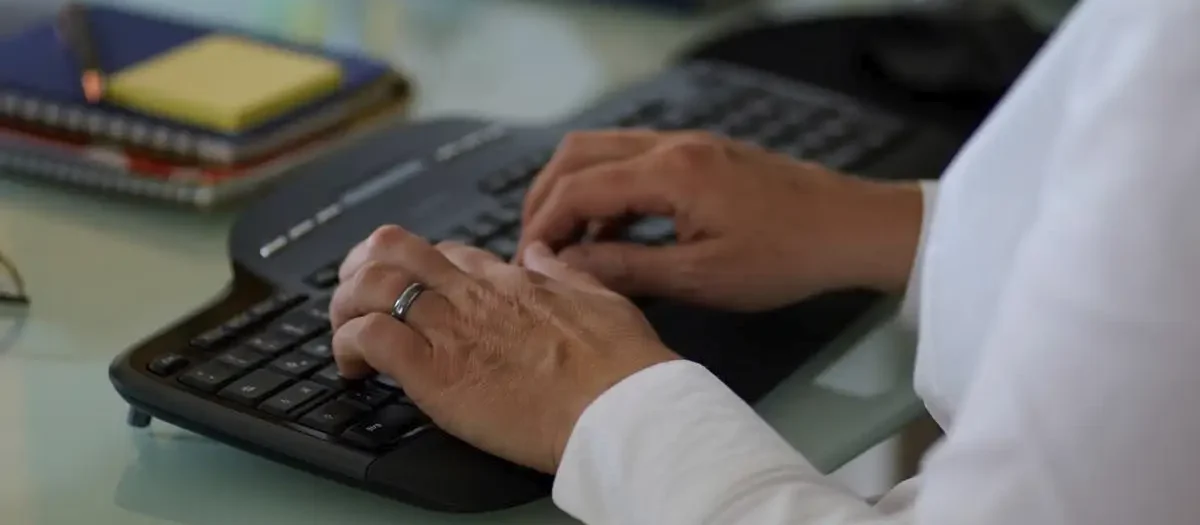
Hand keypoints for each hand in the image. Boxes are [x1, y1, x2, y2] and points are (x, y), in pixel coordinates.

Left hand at [331, 225, 678, 473]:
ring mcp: (451, 328)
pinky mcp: (434, 371)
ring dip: (345, 307)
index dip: (419, 270)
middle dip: (361, 269)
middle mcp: (473, 295)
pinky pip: (369, 337)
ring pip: (370, 286)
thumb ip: (563, 273)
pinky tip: (353, 368)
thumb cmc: (621, 365)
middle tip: (356, 300)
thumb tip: (542, 253)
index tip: (413, 295)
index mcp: (511, 280)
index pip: (445, 254)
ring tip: (345, 336)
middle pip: (393, 250)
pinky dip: (346, 347)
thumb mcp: (600, 298)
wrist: (621, 406)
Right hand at [519, 130, 924, 311]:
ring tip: (567, 248)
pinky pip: (633, 162)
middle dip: (545, 199)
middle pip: (578, 154)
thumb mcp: (702, 277)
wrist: (852, 228)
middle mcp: (671, 145)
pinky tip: (614, 238)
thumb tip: (565, 269)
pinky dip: (608, 193)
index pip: (578, 188)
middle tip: (535, 249)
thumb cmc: (786, 257)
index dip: (542, 226)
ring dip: (575, 193)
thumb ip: (626, 269)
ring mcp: (686, 145)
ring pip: (603, 152)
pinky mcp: (700, 156)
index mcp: (669, 172)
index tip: (527, 266)